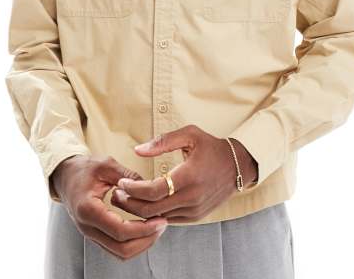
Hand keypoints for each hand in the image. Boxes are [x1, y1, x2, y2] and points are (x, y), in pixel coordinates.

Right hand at [50, 154, 168, 260]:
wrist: (65, 177)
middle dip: (146, 240)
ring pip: (120, 253)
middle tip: (163, 224)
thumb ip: (127, 175)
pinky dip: (133, 243)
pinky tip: (146, 229)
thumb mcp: (106, 164)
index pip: (120, 230)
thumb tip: (149, 185)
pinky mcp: (96, 235)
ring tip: (158, 227)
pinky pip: (116, 248)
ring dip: (142, 244)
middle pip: (122, 249)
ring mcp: (91, 234)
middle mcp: (88, 227)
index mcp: (89, 209)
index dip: (143, 229)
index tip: (160, 220)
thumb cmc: (83, 169)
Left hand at [110, 125, 257, 223]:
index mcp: (189, 176)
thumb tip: (138, 149)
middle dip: (130, 203)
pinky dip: (154, 214)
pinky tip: (144, 204)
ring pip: (158, 217)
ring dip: (139, 210)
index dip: (133, 188)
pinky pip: (168, 219)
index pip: (153, 190)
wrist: (237, 166)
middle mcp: (192, 197)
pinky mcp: (195, 217)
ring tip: (126, 198)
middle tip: (117, 194)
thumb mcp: (190, 135)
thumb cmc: (212, 147)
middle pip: (151, 209)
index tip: (122, 182)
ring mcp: (194, 210)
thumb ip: (163, 141)